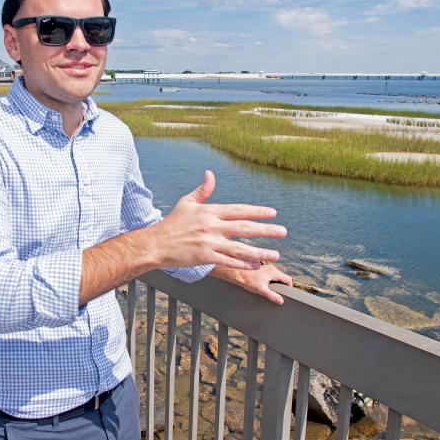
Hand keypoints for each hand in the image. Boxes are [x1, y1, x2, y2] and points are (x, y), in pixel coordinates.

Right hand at [149, 170, 286, 270]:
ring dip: (259, 251)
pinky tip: (255, 266)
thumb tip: (210, 174)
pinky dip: (242, 264)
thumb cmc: (172, 223)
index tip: (272, 213)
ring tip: (276, 253)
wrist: (156, 243)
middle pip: (244, 228)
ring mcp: (209, 242)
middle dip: (266, 230)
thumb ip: (203, 190)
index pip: (239, 210)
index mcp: (209, 211)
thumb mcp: (187, 203)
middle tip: (283, 231)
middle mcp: (211, 226)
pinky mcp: (205, 257)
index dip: (257, 211)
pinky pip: (228, 261)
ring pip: (240, 248)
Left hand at [211, 263, 292, 304]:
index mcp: (273, 272)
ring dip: (275, 282)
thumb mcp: (261, 290)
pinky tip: (263, 284)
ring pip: (275, 275)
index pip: (288, 279)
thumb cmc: (246, 279)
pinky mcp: (259, 268)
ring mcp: (265, 267)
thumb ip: (272, 295)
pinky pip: (268, 274)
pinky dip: (269, 279)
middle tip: (278, 293)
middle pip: (282, 277)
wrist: (235, 272)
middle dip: (282, 285)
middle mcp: (270, 267)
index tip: (287, 293)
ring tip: (270, 289)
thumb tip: (281, 301)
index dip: (289, 287)